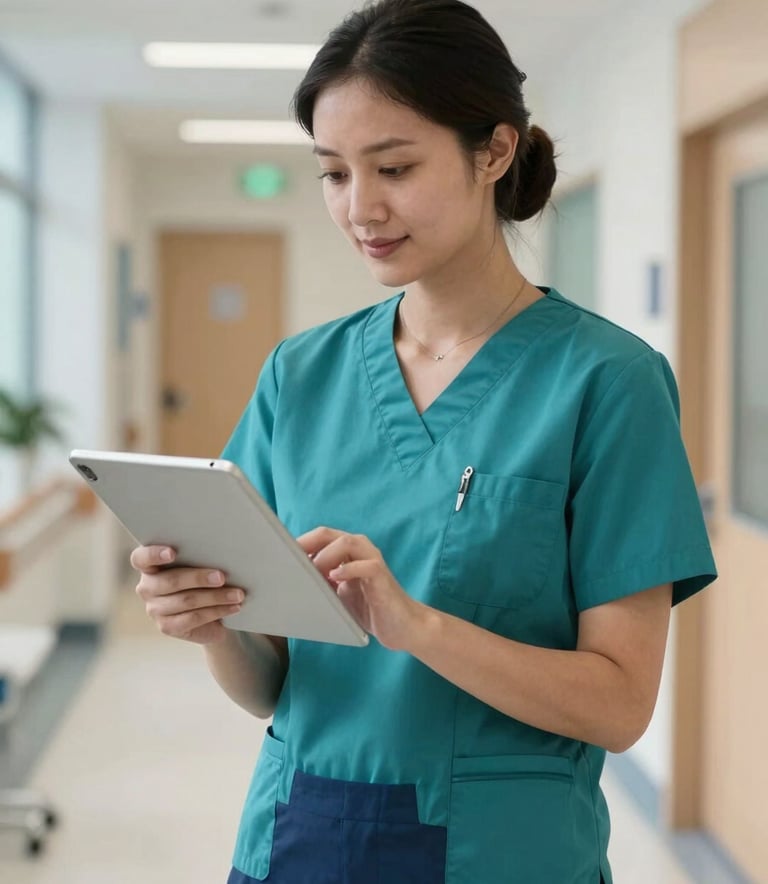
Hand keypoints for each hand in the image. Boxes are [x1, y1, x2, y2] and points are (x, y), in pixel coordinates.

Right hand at [131, 545, 244, 645]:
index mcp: (150, 566)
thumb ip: (201, 558)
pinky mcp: (167, 627)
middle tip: (222, 576)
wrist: (211, 616)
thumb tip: (222, 552)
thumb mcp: (201, 566)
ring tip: (238, 594)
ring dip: (216, 597)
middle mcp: (147, 587)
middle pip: (170, 581)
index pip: (141, 558)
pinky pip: (194, 618)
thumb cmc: (205, 581)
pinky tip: (233, 607)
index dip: (153, 554)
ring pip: (186, 600)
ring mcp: (154, 609)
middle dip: (199, 577)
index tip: (172, 552)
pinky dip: (217, 611)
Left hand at [296, 527, 425, 650]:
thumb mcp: (337, 594)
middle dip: (306, 544)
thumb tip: (291, 578)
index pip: (319, 536)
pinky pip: (366, 566)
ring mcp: (373, 560)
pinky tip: (335, 579)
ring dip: (325, 556)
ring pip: (347, 542)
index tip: (278, 555)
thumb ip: (320, 581)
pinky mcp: (382, 577)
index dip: (298, 543)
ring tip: (313, 572)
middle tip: (288, 559)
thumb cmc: (368, 609)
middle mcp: (360, 550)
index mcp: (347, 551)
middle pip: (328, 534)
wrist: (401, 626)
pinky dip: (348, 570)